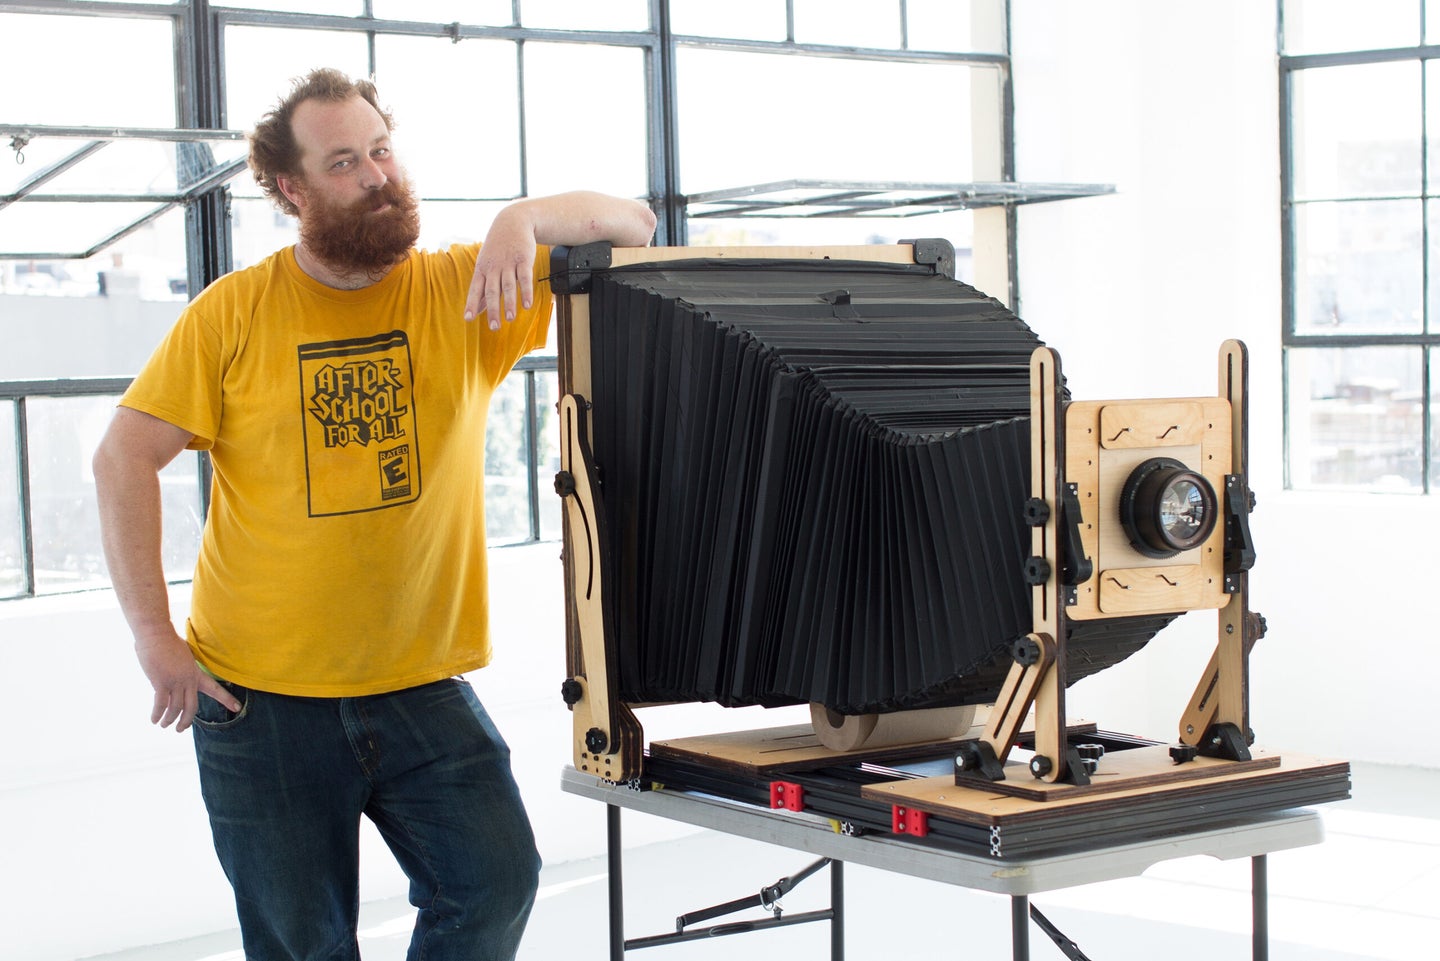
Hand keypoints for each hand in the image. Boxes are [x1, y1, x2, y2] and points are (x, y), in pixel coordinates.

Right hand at [134, 631, 240, 732]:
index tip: (237, 708)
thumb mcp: (183, 656)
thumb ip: (183, 668)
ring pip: (176, 708)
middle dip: (186, 721)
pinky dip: (157, 714)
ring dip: (169, 720)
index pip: (215, 688)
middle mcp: (188, 679)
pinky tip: (154, 720)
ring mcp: (176, 681)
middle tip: (181, 729)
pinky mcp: (161, 682)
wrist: (156, 633)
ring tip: (164, 725)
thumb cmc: (166, 642)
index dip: (226, 699)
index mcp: (195, 673)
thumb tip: (177, 676)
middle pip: (192, 706)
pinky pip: (161, 704)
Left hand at [465, 203, 536, 328]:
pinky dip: (526, 292)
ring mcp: (508, 263)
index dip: (472, 304)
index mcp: (482, 269)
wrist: (512, 222)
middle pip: (492, 291)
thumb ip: (483, 288)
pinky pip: (525, 278)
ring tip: (510, 319)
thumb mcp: (486, 264)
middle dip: (492, 309)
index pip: (475, 289)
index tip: (468, 319)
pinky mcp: (523, 259)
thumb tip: (477, 310)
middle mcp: (494, 267)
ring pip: (508, 286)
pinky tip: (527, 304)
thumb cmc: (497, 248)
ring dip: (509, 303)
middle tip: (494, 327)